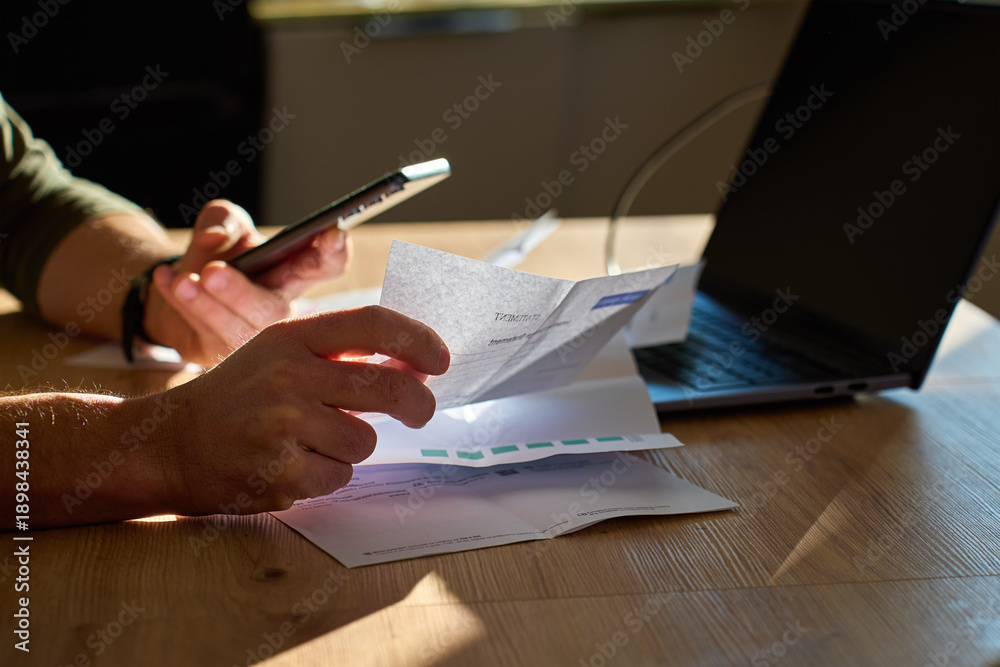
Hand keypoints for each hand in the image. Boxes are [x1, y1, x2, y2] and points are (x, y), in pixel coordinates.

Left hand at [144, 200, 349, 365]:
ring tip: (183, 280)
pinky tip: (166, 279)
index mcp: (293, 273)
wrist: (178, 286)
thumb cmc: (216, 254)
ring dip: (206, 306)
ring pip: (236, 331)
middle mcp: (280, 308)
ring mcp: (252, 338)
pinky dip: (179, 305)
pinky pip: (201, 335)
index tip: (330, 234)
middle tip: (213, 271)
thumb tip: (214, 238)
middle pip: (273, 309)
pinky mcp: (220, 354)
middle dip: (242, 293)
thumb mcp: (221, 223)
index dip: (334, 254)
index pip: (327, 266)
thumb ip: (221, 218)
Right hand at [149, 306, 449, 516]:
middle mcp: (288, 375)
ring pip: (364, 440)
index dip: (417, 340)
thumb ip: (340, 354)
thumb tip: (414, 365)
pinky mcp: (280, 472)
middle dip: (418, 404)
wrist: (170, 444)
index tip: (440, 360)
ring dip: (351, 447)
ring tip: (312, 442)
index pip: (372, 325)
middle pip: (388, 388)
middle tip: (422, 412)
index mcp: (291, 338)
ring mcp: (283, 425)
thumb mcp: (280, 355)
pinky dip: (326, 475)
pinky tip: (292, 464)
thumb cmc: (239, 396)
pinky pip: (340, 476)